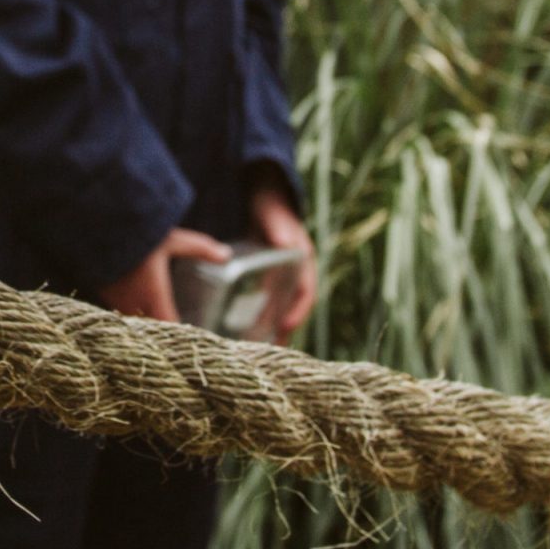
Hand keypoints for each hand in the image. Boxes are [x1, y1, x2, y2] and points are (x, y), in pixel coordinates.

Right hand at [98, 227, 230, 322]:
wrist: (98, 224)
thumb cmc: (139, 233)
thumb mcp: (175, 240)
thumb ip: (200, 248)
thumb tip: (227, 255)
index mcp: (154, 295)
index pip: (169, 325)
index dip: (180, 333)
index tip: (189, 336)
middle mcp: (134, 303)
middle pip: (151, 326)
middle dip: (161, 329)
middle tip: (173, 328)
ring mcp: (115, 299)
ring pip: (133, 319)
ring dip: (144, 318)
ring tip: (154, 315)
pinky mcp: (103, 290)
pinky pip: (119, 308)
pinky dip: (129, 308)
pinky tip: (134, 299)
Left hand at [251, 183, 315, 343]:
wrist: (266, 196)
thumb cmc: (272, 205)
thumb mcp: (275, 215)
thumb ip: (278, 227)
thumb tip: (284, 242)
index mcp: (304, 262)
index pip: (306, 292)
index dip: (297, 312)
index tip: (285, 328)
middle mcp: (297, 273)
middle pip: (292, 307)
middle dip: (283, 330)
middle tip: (269, 352)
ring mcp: (283, 276)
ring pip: (280, 308)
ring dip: (271, 328)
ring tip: (256, 350)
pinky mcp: (268, 278)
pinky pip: (268, 302)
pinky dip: (260, 317)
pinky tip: (243, 329)